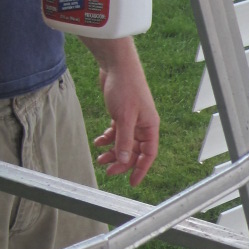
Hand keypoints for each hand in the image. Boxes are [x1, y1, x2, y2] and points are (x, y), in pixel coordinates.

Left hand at [85, 39, 159, 187]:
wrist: (117, 65)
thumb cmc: (125, 88)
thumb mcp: (124, 117)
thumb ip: (124, 140)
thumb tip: (123, 160)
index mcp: (150, 127)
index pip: (149, 154)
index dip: (141, 170)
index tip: (132, 183)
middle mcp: (143, 125)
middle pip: (134, 151)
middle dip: (121, 162)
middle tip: (107, 171)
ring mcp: (132, 119)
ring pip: (124, 142)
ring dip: (112, 152)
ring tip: (100, 158)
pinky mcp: (121, 113)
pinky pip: (117, 132)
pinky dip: (108, 138)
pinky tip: (98, 142)